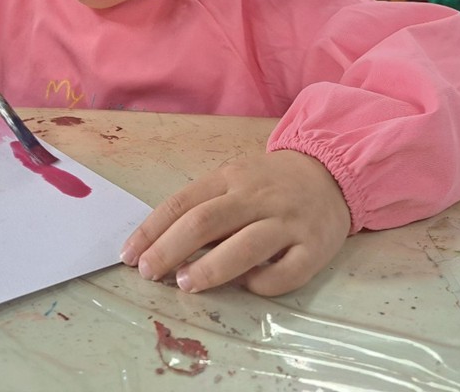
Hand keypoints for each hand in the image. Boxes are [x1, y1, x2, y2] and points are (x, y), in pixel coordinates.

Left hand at [121, 150, 350, 296]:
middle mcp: (258, 197)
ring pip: (246, 245)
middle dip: (170, 249)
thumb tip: (158, 247)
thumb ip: (203, 208)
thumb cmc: (269, 184)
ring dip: (211, 268)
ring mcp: (288, 222)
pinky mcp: (316, 246)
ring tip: (184, 284)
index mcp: (231, 178)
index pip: (182, 203)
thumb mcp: (234, 182)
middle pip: (206, 221)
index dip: (152, 230)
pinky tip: (246, 287)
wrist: (330, 172)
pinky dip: (262, 283)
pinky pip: (286, 272)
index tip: (129, 255)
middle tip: (148, 272)